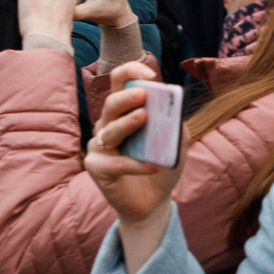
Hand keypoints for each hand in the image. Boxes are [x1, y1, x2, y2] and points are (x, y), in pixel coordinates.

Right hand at [85, 63, 178, 271]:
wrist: (153, 201)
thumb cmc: (161, 165)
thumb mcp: (176, 142)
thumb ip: (175, 124)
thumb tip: (173, 107)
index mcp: (125, 111)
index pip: (120, 81)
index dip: (131, 71)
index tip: (150, 75)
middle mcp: (108, 123)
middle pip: (111, 103)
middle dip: (126, 96)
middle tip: (142, 94)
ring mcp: (100, 145)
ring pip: (109, 130)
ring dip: (127, 123)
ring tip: (143, 118)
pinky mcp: (97, 167)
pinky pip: (114, 162)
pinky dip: (134, 164)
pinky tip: (152, 166)